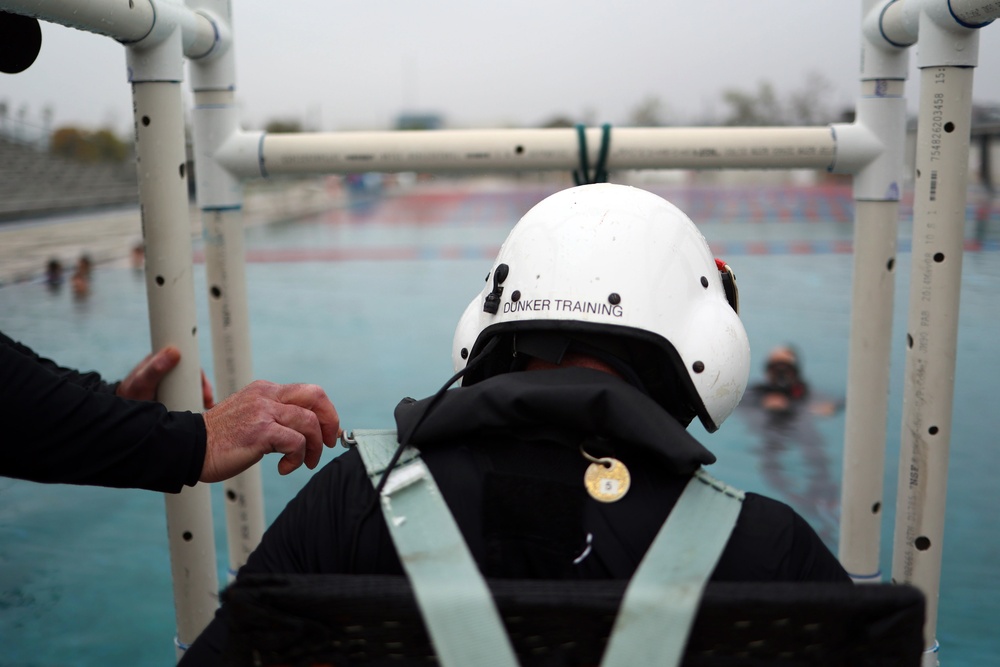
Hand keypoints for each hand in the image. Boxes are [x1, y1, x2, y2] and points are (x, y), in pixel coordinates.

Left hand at [116, 345, 214, 408]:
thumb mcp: (142, 381)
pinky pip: (190, 396)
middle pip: (192, 375)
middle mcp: (168, 372)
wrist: (122, 414)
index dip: (196, 368)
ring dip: (204, 394)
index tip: (202, 379)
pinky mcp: (173, 397)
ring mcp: (171, 385)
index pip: (184, 359)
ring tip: (207, 404)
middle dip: (203, 385)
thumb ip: (155, 368)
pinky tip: (205, 408)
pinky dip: (198, 401)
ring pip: (193, 386)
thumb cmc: (130, 395)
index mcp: (161, 362)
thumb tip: (175, 351)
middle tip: (207, 397)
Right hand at [200, 380, 340, 482]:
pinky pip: (296, 443)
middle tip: (327, 444)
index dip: (326, 413)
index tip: (329, 433)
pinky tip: (284, 467)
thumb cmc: (220, 439)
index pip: (310, 392)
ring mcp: (263, 412)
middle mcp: (266, 396)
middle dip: (330, 422)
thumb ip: (277, 416)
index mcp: (266, 390)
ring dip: (314, 448)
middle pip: (316, 397)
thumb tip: (311, 430)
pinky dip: (297, 458)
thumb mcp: (252, 417)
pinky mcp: (260, 431)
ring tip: (304, 462)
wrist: (189, 448)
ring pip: (309, 422)